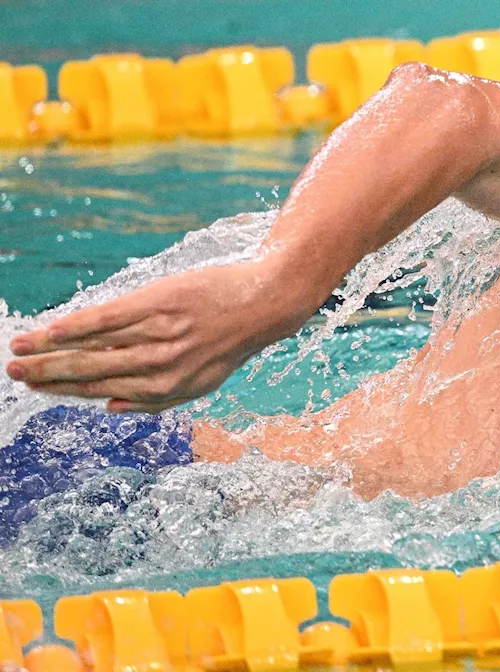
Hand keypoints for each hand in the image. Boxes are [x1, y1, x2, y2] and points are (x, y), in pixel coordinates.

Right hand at [5, 260, 316, 412]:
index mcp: (168, 390)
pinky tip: (49, 330)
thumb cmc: (227, 341)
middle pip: (89, 374)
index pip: (103, 393)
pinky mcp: (158, 305)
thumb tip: (109, 408)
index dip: (64, 392)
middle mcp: (160, 368)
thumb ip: (156, 399)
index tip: (35, 388)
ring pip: (92, 348)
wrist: (263, 303)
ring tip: (19, 349)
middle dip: (46, 375)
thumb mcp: (200, 382)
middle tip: (13, 373)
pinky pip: (106, 320)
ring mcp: (157, 336)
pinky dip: (74, 326)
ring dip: (49, 351)